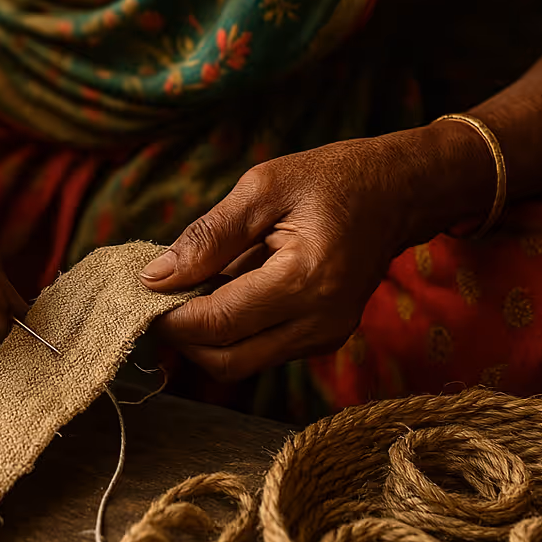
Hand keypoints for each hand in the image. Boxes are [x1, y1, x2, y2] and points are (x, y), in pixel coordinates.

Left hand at [139, 128, 489, 381]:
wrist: (399, 192)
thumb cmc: (333, 179)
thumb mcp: (263, 187)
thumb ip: (207, 236)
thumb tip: (156, 276)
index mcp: (306, 279)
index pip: (218, 323)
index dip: (170, 316)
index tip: (142, 291)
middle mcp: (320, 321)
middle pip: (226, 361)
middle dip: (182, 337)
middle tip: (159, 296)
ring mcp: (326, 336)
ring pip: (241, 363)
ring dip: (206, 335)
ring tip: (195, 286)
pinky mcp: (323, 338)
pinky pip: (261, 350)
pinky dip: (232, 330)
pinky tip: (227, 289)